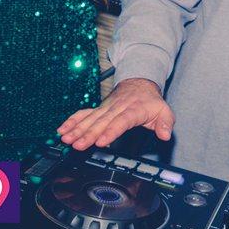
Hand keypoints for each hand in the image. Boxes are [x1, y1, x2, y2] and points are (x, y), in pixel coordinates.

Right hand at [56, 78, 173, 149]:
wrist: (139, 83)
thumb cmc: (149, 101)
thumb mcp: (164, 110)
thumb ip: (166, 123)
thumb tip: (166, 135)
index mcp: (133, 110)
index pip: (121, 122)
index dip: (111, 132)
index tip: (101, 141)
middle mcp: (116, 109)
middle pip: (101, 122)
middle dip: (88, 134)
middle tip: (77, 145)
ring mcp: (105, 109)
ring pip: (89, 119)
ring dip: (76, 129)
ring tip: (65, 139)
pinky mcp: (97, 109)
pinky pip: (83, 114)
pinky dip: (71, 121)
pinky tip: (62, 130)